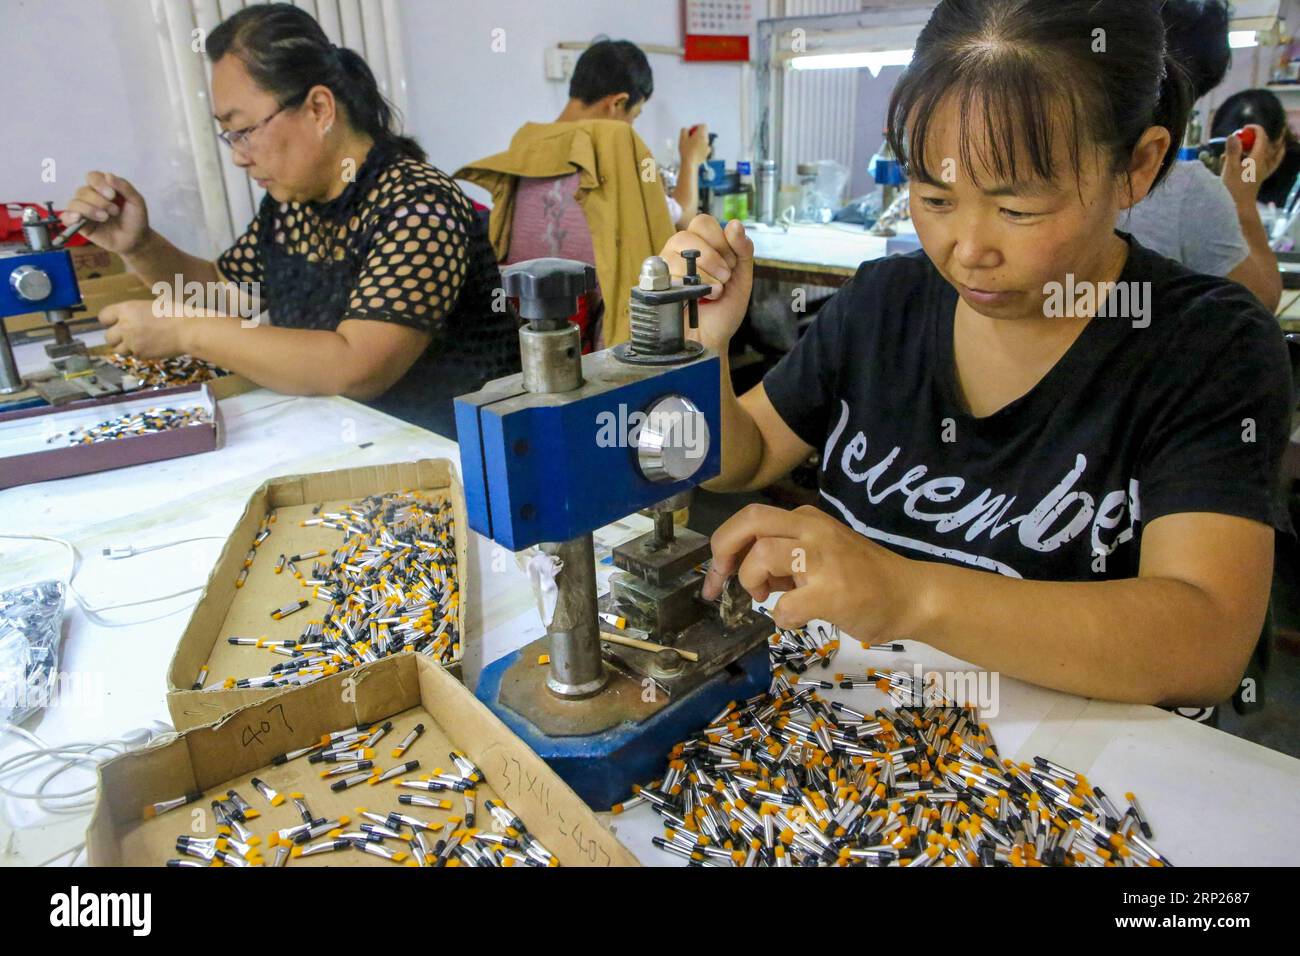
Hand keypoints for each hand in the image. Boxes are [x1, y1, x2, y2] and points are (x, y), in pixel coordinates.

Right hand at [60, 171, 150, 254]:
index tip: (112, 195)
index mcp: (103, 187)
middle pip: (83, 191)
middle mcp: (91, 196)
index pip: (92, 177)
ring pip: (75, 203)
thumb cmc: (136, 219)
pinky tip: (78, 219)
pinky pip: (66, 217)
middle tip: (114, 211)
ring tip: (105, 218)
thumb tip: (108, 175)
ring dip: (89, 209)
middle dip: (99, 201)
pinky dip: (69, 216)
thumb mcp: (136, 201)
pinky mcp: (80, 224)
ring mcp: (84, 210)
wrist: (136, 240)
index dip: (99, 184)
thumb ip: (125, 187)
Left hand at [100, 299, 187, 358]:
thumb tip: (130, 317)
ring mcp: (131, 342)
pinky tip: (151, 347)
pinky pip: (134, 355)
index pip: (103, 317)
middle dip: (116, 337)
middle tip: (127, 336)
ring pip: (118, 350)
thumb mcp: (151, 305)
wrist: (188, 330)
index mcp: (126, 309)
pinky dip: (140, 353)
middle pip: (108, 337)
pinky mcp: (141, 354)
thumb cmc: (175, 313)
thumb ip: (135, 312)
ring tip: (138, 343)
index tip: (115, 323)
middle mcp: (124, 326)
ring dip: (125, 347)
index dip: (109, 321)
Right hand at [659, 215, 752, 351]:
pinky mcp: (653, 286)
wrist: (710, 341)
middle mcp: (678, 254)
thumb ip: (742, 250)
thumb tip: (735, 224)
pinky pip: (667, 274)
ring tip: (712, 293)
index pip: (703, 223)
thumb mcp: (742, 278)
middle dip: (712, 257)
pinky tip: (697, 298)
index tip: (731, 264)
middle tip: (723, 277)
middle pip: (686, 234)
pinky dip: (689, 286)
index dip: (720, 241)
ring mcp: (663, 269)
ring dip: (704, 275)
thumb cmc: (722, 312)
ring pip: (677, 254)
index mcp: (699, 246)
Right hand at [678, 124, 710, 167]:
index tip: (691, 131)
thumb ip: (684, 130)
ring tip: (691, 146)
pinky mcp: (707, 153)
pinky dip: (701, 148)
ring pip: (704, 140)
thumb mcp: (682, 137)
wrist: (690, 163)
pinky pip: (704, 147)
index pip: (703, 125)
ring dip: (699, 141)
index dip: (696, 126)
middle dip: (697, 134)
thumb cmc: (686, 150)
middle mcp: (706, 139)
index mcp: (701, 134)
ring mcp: (707, 147)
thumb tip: (686, 129)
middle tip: (690, 138)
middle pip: (704, 133)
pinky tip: (695, 151)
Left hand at [701, 504, 922, 637]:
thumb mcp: (821, 552)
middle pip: (750, 521)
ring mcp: (822, 559)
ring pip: (761, 556)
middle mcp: (812, 529)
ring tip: (770, 597)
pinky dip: (782, 618)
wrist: (912, 596)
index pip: (751, 518)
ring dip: (753, 582)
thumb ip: (785, 555)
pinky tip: (799, 618)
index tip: (716, 574)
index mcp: (807, 519)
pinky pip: (784, 605)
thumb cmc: (865, 578)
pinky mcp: (830, 591)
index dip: (723, 544)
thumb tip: (745, 567)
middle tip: (723, 579)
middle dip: (723, 550)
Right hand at [1221, 125, 1269, 205]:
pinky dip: (1275, 155)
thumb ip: (1232, 151)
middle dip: (1256, 137)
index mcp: (1258, 158)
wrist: (1239, 207)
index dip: (1255, 129)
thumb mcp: (1229, 168)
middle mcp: (1264, 163)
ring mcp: (1264, 170)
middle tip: (1244, 135)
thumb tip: (1232, 135)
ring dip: (1264, 145)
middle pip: (1266, 144)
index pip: (1262, 137)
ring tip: (1254, 143)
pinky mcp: (1261, 176)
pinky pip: (1273, 162)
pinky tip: (1277, 151)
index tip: (1245, 127)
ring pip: (1271, 152)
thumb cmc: (1233, 189)